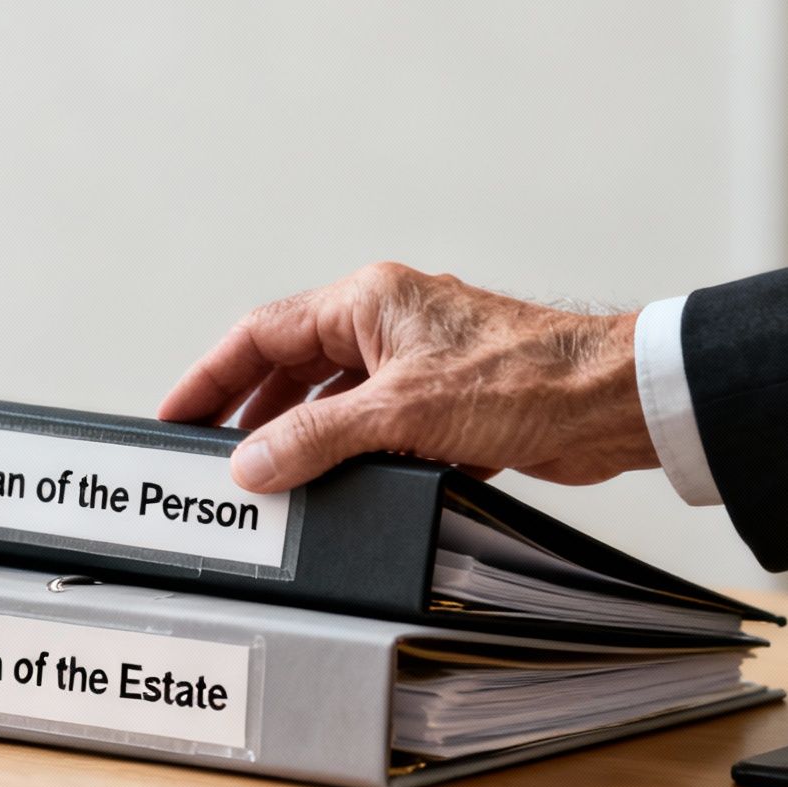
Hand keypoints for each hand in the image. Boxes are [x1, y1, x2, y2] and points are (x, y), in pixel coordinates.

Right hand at [158, 263, 659, 492]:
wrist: (609, 404)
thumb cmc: (527, 379)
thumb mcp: (399, 414)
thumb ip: (314, 438)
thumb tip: (252, 463)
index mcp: (367, 302)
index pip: (261, 333)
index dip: (211, 376)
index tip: (177, 414)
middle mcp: (388, 323)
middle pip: (291, 365)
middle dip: (247, 409)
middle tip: (210, 452)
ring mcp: (416, 363)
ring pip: (331, 397)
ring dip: (296, 434)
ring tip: (262, 475)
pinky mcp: (443, 402)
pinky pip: (371, 425)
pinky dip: (344, 452)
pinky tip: (329, 484)